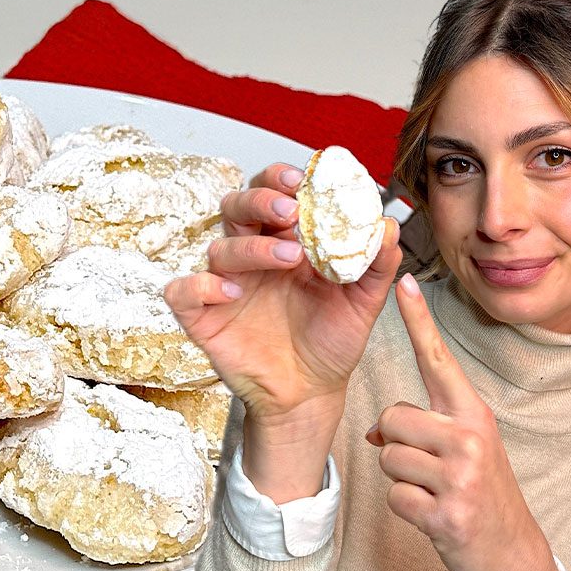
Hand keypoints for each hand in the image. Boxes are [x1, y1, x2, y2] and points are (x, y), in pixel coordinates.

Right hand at [163, 162, 402, 419]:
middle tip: (290, 211)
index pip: (274, 195)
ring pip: (218, 247)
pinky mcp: (204, 318)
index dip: (281, 179)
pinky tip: (232, 294)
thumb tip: (387, 226)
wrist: (311, 393)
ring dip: (251, 247)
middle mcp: (252, 257)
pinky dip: (201, 286)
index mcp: (286, 242)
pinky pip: (183, 291)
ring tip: (289, 259)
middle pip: (237, 208)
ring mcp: (226, 286)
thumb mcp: (363, 303)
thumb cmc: (330, 341)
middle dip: (260, 200)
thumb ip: (377, 264)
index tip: (304, 178)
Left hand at [366, 274, 560, 570]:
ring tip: (435, 491)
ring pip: (388, 457)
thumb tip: (374, 430)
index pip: (438, 359)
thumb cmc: (478, 492)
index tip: (404, 281)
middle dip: (396, 444)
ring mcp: (460, 476)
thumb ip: (422, 428)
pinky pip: (394, 496)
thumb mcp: (460, 450)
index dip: (419, 321)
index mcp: (473, 413)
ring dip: (401, 478)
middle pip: (391, 416)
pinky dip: (406, 509)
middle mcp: (470, 436)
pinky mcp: (446, 513)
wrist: (511, 553)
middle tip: (429, 468)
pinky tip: (434, 515)